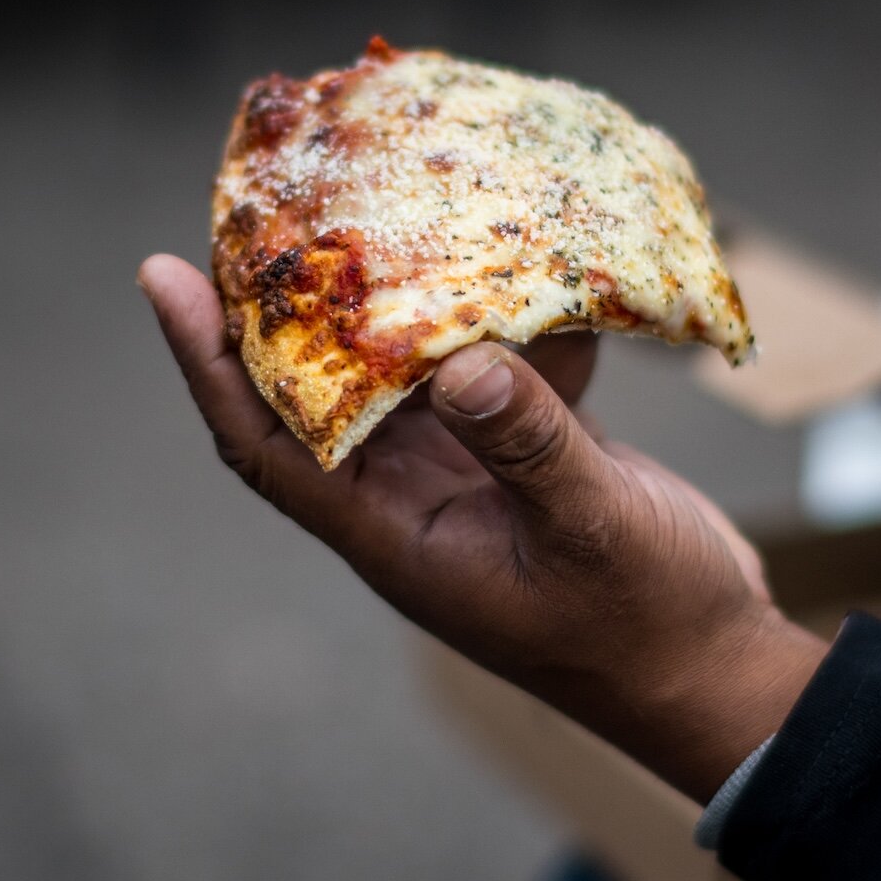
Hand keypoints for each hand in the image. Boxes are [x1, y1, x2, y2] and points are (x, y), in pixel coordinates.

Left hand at [138, 254, 826, 801]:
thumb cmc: (648, 625)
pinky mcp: (531, 459)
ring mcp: (473, 478)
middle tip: (272, 212)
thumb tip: (456, 362)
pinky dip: (507, 324)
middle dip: (289, 312)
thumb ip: (526, 445)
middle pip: (319, 397)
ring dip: (399, 307)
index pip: (270, 447)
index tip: (165, 275)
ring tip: (383, 215)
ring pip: (409, 378)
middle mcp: (416, 501)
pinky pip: (495, 377)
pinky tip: (529, 265)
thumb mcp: (592, 530)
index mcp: (399, 536)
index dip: (209, 366)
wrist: (715, 668)